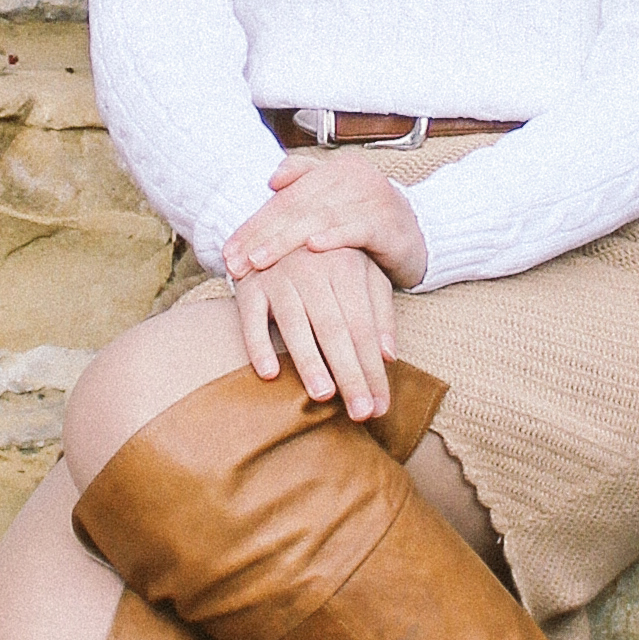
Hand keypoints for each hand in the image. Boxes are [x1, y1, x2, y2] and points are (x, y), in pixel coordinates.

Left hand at [220, 152, 430, 291]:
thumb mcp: (335, 204)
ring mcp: (372, 199)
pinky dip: (335, 237)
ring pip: (319, 218)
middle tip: (235, 261)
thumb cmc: (368, 222)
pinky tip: (313, 248)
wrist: (423, 235)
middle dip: (261, 235)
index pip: (284, 197)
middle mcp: (352, 178)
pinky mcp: (390, 223)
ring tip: (260, 259)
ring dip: (286, 240)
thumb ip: (304, 187)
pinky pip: (358, 229)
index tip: (228, 250)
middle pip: (296, 206)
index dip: (254, 222)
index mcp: (334, 170)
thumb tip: (271, 180)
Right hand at [228, 239, 404, 423]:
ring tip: (324, 395)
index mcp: (346, 268)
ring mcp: (278, 276)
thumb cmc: (331, 260)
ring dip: (309, 361)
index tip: (381, 406)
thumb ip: (380, 312)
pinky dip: (258, 345)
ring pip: (295, 324)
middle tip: (361, 412)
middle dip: (350, 373)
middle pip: (334, 329)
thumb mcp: (364, 275)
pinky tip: (270, 373)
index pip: (363, 327)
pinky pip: (251, 319)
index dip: (373, 368)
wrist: (279, 227)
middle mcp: (312, 270)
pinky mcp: (248, 286)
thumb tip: (390, 355)